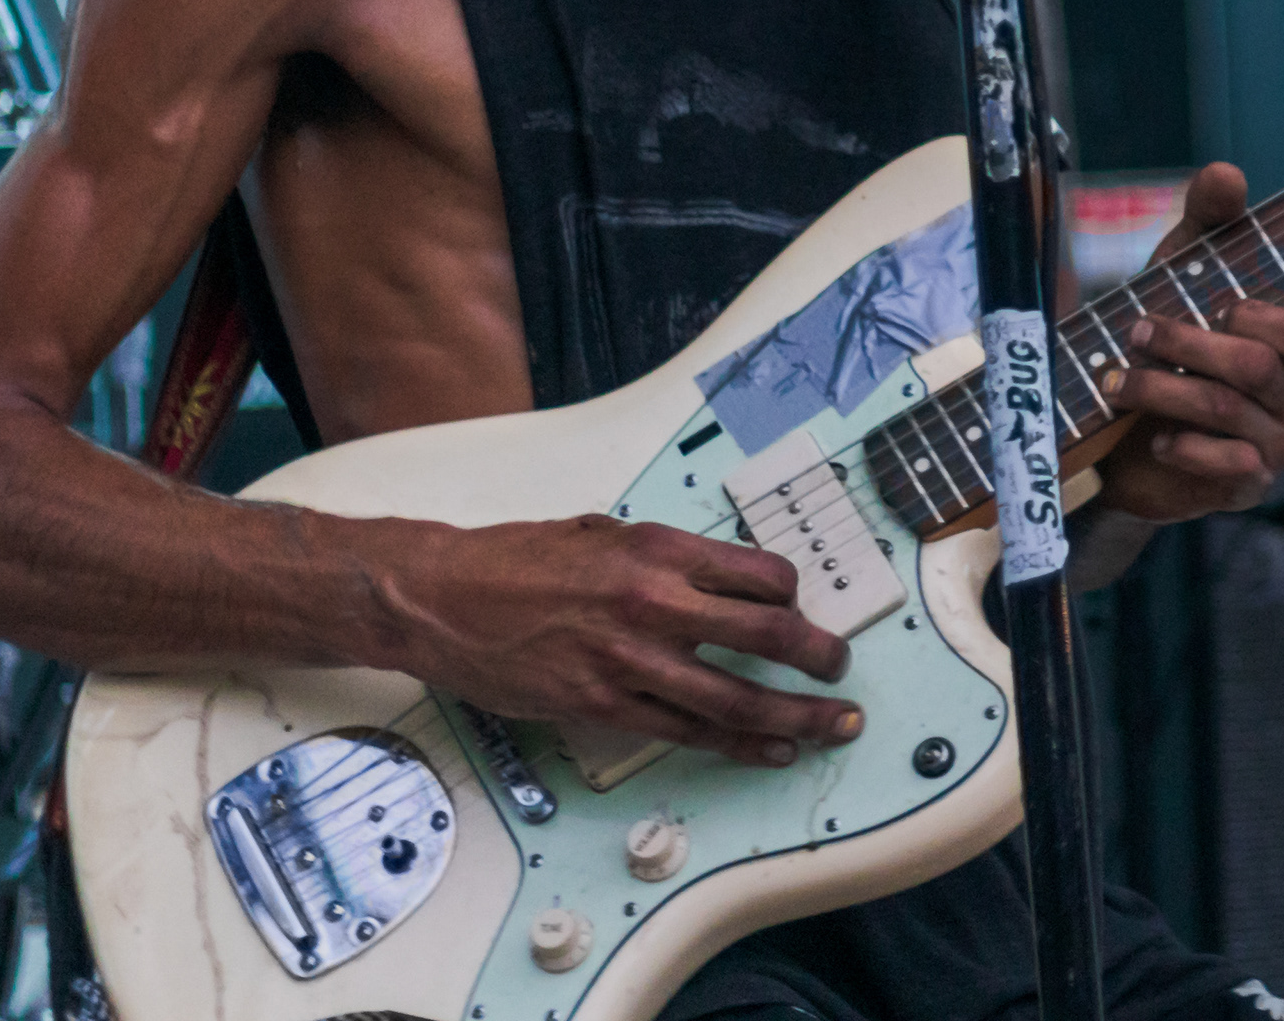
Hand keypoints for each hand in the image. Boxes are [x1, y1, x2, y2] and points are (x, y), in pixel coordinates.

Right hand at [370, 512, 856, 765]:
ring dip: (795, 714)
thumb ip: (664, 556)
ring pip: (736, 697)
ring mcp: (630, 661)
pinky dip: (737, 745)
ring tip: (829, 723)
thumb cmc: (516, 560)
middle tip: (840, 669)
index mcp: (659, 551)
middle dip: (819, 657)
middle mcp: (654, 603)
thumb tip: (716, 576)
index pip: (762, 574)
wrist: (443, 597)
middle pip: (767, 635)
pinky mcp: (603, 706)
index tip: (802, 608)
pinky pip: (687, 732)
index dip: (795, 595)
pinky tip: (767, 750)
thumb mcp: (604, 532)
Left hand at [1092, 163, 1283, 526]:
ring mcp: (1275, 447)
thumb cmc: (1165, 344)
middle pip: (1255, 369)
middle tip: (1134, 332)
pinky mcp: (1245, 487)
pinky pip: (1228, 467)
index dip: (1261, 317)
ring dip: (1162, 390)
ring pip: (1227, 412)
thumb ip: (1208, 223)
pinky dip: (1184, 447)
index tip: (1213, 302)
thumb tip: (1226, 172)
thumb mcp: (1181, 275)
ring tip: (1117, 382)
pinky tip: (1155, 439)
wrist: (1121, 437)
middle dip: (1185, 345)